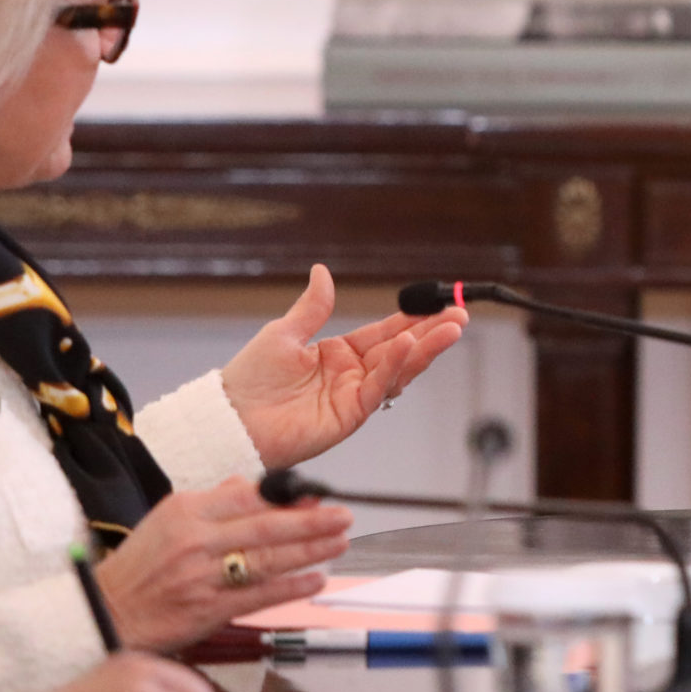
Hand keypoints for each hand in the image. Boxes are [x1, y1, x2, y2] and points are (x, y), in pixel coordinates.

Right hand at [94, 475, 354, 650]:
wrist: (104, 612)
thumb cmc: (140, 567)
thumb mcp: (169, 519)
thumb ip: (215, 501)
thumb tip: (256, 486)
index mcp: (186, 510)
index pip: (248, 497)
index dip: (288, 499)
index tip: (317, 498)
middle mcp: (195, 540)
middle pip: (265, 527)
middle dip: (311, 522)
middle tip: (343, 517)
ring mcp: (202, 576)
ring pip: (266, 560)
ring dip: (309, 552)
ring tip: (339, 543)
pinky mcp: (206, 610)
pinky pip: (257, 596)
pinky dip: (290, 588)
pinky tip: (314, 580)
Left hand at [220, 264, 467, 467]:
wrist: (230, 419)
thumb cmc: (249, 380)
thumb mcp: (284, 333)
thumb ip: (313, 307)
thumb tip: (322, 271)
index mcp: (337, 354)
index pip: (383, 333)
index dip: (412, 320)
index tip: (438, 305)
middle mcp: (350, 375)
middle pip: (400, 351)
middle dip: (431, 334)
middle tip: (460, 316)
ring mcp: (352, 396)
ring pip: (397, 369)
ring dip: (425, 349)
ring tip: (451, 329)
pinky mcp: (348, 416)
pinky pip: (377, 387)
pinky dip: (395, 366)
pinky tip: (408, 345)